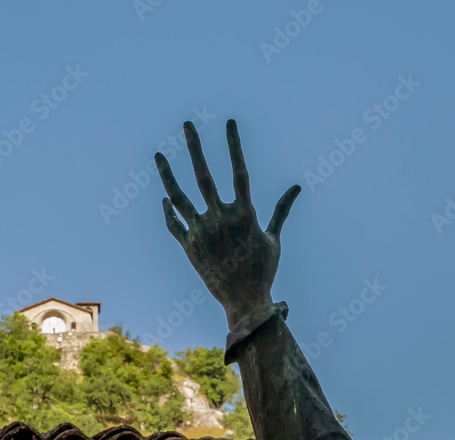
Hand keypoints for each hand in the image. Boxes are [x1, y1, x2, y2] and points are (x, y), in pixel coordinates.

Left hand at [156, 119, 300, 325]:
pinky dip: (169, 209)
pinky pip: (174, 223)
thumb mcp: (273, 238)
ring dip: (168, 174)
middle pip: (203, 176)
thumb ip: (282, 210)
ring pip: (179, 196)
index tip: (229, 122)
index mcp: (244, 214)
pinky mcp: (188, 246)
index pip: (239, 171)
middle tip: (187, 124)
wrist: (244, 301)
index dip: (234, 145)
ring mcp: (202, 232)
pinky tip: (166, 197)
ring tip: (158, 155)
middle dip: (195, 147)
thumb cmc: (263, 270)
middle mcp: (221, 219)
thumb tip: (297, 187)